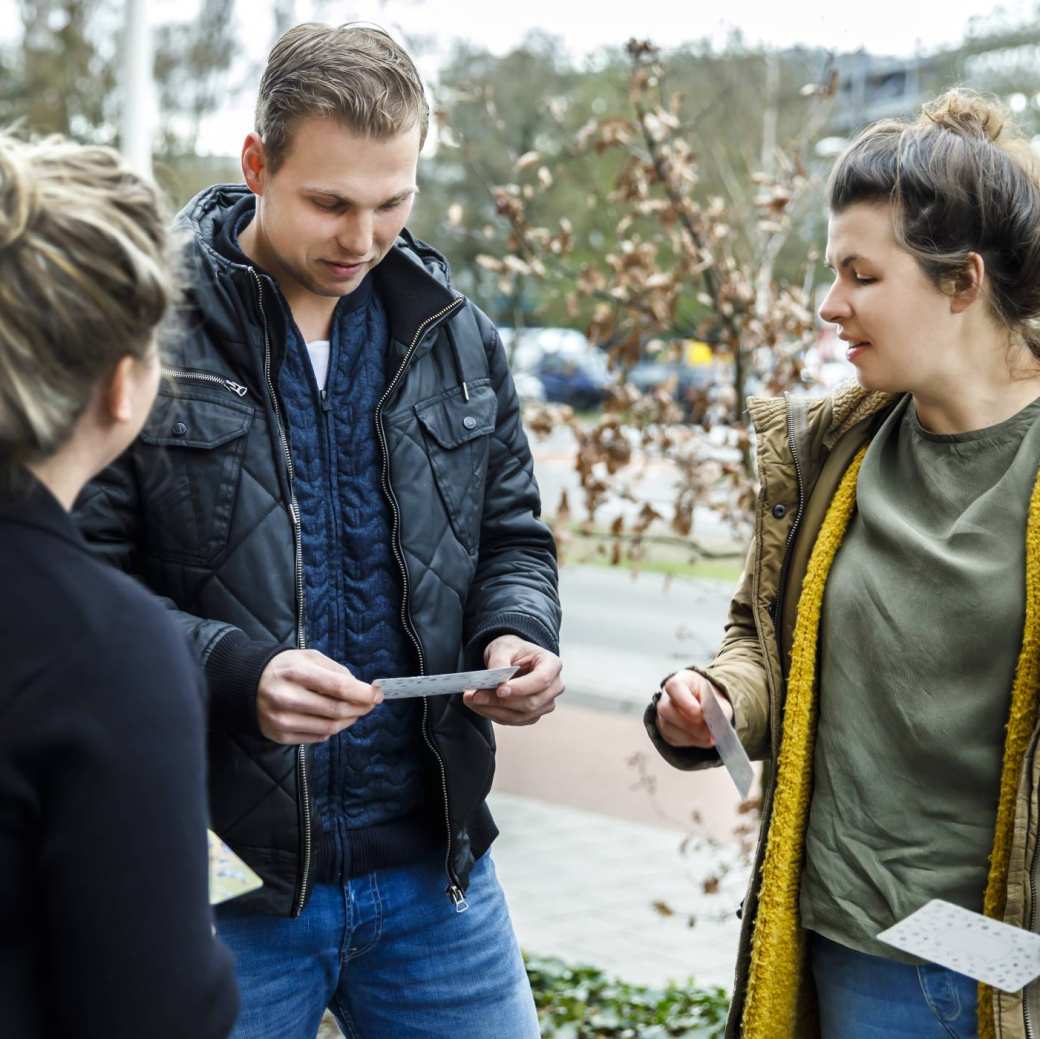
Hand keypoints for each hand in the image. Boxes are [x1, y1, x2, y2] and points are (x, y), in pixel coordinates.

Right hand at [257, 649, 381, 743]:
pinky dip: (330, 729)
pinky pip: (316, 738)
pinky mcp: (279, 736)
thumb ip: (336, 670)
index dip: (363, 693)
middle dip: (360, 708)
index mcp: (296, 673)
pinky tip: (330, 719)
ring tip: (353, 711)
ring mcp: (281, 720)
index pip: (339, 687)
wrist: (246, 683)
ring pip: (329, 728)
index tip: (377, 694)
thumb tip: (362, 689)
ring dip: (348, 720)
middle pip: (337, 710)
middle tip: (370, 704)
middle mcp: (286, 698)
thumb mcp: (309, 657)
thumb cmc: (285, 668)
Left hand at [462, 635, 563, 725]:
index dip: (521, 688)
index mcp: (552, 665)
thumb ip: (500, 662)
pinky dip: (493, 714)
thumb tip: (495, 680)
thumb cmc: (512, 650)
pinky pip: (513, 720)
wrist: (513, 658)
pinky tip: (478, 705)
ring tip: (471, 699)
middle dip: (500, 701)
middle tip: (474, 695)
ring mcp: (545, 704)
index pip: (541, 681)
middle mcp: (554, 687)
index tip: (499, 689)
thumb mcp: (504, 647)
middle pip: (531, 702)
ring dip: (493, 710)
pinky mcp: (533, 715)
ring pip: (520, 715)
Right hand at [656, 669, 733, 749]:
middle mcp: (666, 697)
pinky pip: (673, 739)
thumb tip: (715, 724)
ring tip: (710, 738)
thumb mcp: (719, 700)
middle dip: (689, 724)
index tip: (699, 713)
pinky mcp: (665, 731)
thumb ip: (720, 709)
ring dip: (691, 736)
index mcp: (679, 682)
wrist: (705, 705)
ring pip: (668, 727)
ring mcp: (662, 715)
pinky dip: (690, 742)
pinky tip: (703, 740)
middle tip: (709, 733)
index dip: (685, 701)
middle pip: (667, 710)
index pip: (674, 687)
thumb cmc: (710, 699)